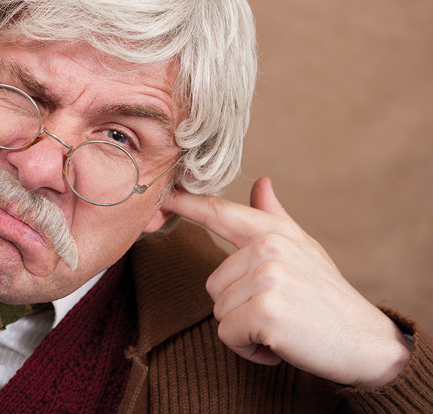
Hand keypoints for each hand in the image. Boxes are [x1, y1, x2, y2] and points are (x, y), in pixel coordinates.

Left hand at [168, 177, 411, 387]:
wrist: (367, 343)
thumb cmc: (326, 296)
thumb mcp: (302, 249)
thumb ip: (273, 218)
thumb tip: (261, 183)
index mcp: (273, 231)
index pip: (220, 213)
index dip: (186, 203)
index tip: (163, 196)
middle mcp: (269, 248)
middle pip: (213, 284)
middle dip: (239, 307)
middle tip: (278, 312)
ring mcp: (267, 277)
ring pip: (219, 310)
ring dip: (244, 329)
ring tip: (281, 326)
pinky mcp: (265, 310)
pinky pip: (227, 334)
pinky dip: (248, 348)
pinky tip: (279, 344)